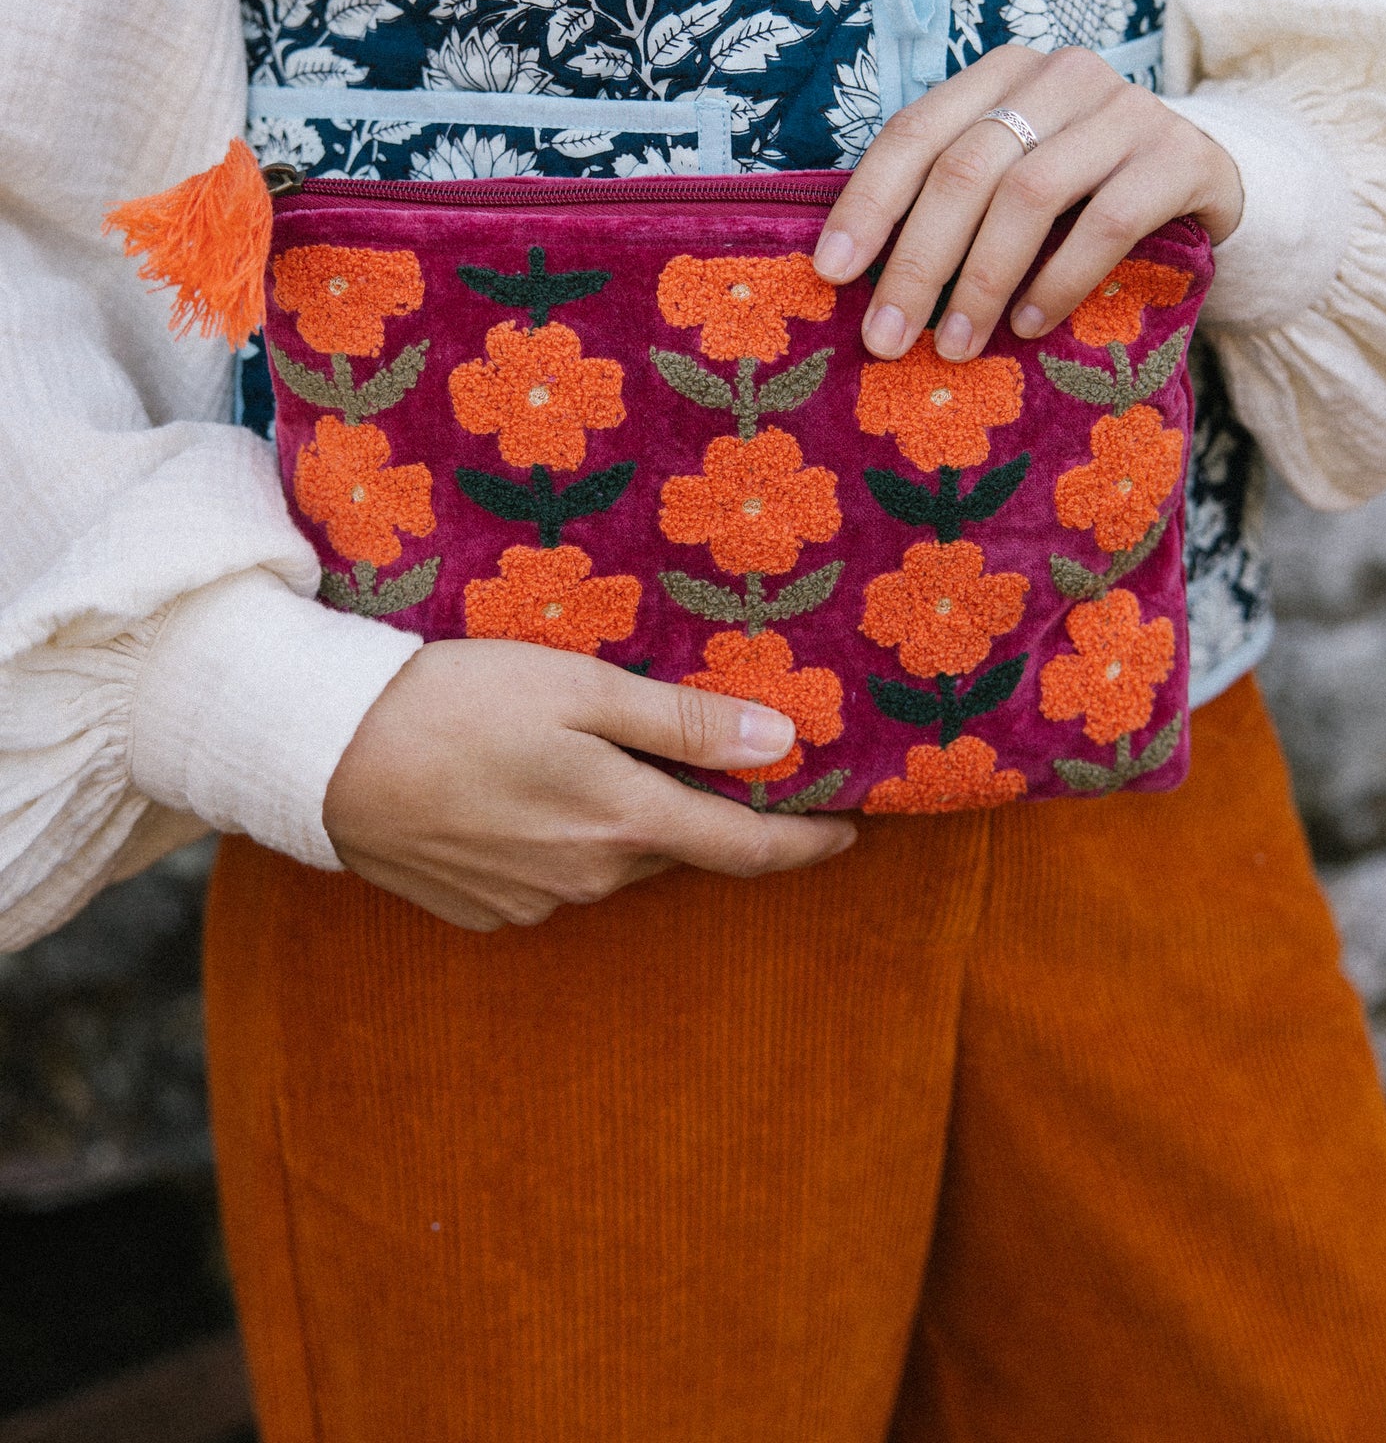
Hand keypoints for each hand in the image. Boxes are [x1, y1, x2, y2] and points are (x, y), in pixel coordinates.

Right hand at [323, 639, 855, 931]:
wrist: (322, 753)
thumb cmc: (456, 700)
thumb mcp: (579, 687)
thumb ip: (684, 722)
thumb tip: (783, 744)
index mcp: (624, 824)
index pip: (746, 850)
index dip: (806, 841)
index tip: (849, 828)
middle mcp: (589, 880)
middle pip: (675, 846)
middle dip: (699, 809)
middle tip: (700, 749)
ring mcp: (533, 903)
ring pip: (612, 860)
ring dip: (622, 818)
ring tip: (584, 752)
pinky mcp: (483, 911)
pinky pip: (554, 876)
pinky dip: (562, 837)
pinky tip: (521, 788)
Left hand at [812, 44, 1242, 359]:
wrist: (1205, 182)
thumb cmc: (1084, 191)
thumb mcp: (1013, 178)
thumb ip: (950, 200)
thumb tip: (856, 276)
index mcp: (1002, 75)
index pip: (915, 131)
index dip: (867, 203)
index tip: (831, 273)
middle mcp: (1061, 76)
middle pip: (966, 167)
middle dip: (917, 262)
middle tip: (886, 338)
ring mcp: (1127, 110)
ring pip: (1029, 193)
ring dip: (983, 280)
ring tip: (956, 345)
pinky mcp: (1181, 155)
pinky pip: (1107, 221)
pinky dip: (1060, 279)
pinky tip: (1031, 324)